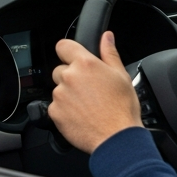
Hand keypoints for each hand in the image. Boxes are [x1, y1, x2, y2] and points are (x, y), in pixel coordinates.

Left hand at [49, 32, 141, 153]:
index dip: (68, 51)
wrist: (116, 138)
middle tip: (89, 90)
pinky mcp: (54, 112)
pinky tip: (81, 116)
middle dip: (71, 77)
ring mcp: (59, 95)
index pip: (63, 46)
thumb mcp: (121, 76)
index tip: (73, 57)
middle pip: (61, 70)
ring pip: (59, 89)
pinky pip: (55, 106)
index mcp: (85, 64)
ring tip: (88, 105)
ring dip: (68, 94)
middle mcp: (69, 77)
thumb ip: (109, 53)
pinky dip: (65, 110)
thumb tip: (106, 37)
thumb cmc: (122, 109)